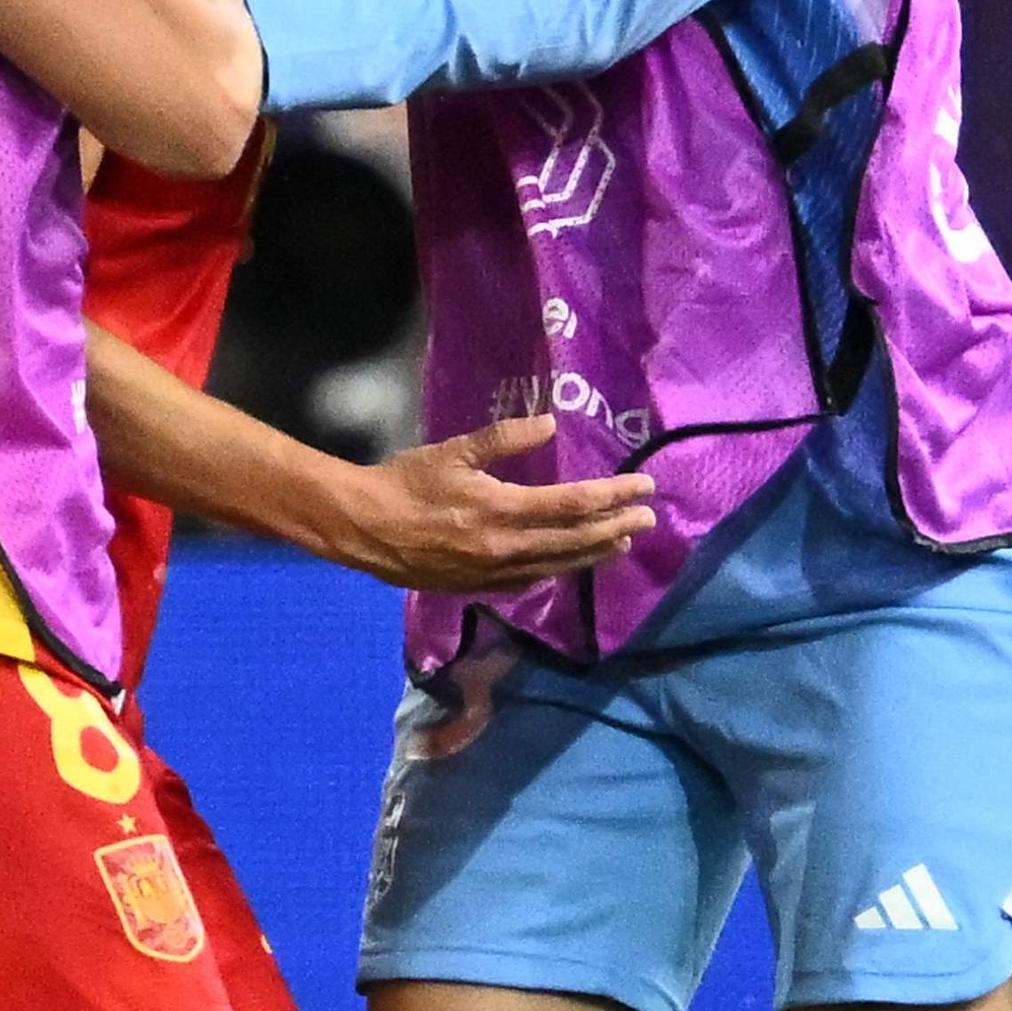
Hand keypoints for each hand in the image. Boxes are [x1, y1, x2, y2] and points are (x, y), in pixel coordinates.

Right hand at [319, 415, 657, 593]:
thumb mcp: (452, 451)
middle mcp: (507, 547)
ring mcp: (495, 572)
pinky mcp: (481, 586)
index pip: (572, 505)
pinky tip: (572, 563)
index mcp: (502, 510)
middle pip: (575, 540)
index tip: (643, 487)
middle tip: (647, 518)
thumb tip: (549, 424)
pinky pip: (532, 578)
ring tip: (622, 543)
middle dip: (615, 528)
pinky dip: (560, 569)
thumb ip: (503, 439)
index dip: (612, 496)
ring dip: (595, 553)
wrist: (364, 529)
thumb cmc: (405, 483)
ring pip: (559, 565)